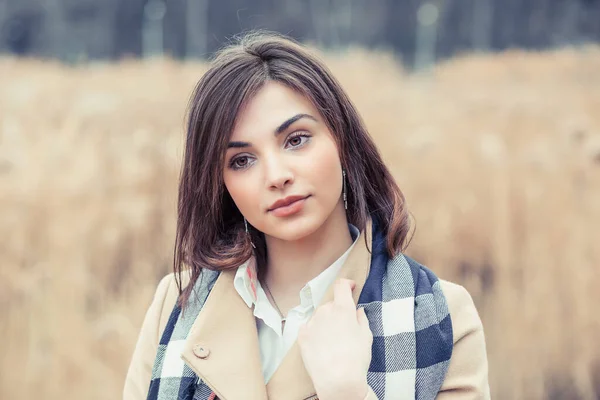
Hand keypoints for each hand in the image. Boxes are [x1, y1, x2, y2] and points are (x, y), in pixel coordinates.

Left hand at [297, 278, 372, 399]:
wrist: (337, 380)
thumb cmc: (356, 359)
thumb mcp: (366, 336)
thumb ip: (361, 319)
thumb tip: (357, 311)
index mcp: (342, 309)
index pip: (341, 286)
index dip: (346, 284)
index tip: (350, 287)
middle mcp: (325, 311)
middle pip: (331, 304)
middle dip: (337, 312)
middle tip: (344, 329)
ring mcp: (311, 323)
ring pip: (320, 316)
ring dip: (326, 323)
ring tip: (333, 342)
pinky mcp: (302, 335)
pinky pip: (309, 328)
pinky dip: (315, 333)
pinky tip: (322, 347)